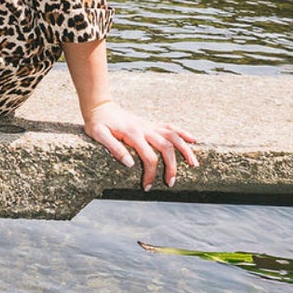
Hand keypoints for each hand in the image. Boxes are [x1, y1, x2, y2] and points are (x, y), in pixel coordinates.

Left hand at [83, 101, 199, 190]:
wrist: (99, 106)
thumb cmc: (97, 122)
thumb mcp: (98, 135)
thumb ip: (113, 148)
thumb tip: (130, 164)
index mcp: (133, 134)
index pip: (149, 157)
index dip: (151, 174)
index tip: (147, 187)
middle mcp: (145, 128)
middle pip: (166, 147)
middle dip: (172, 166)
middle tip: (170, 183)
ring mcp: (149, 125)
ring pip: (173, 135)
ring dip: (185, 149)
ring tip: (194, 164)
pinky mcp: (150, 124)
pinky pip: (170, 127)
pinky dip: (183, 133)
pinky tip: (193, 140)